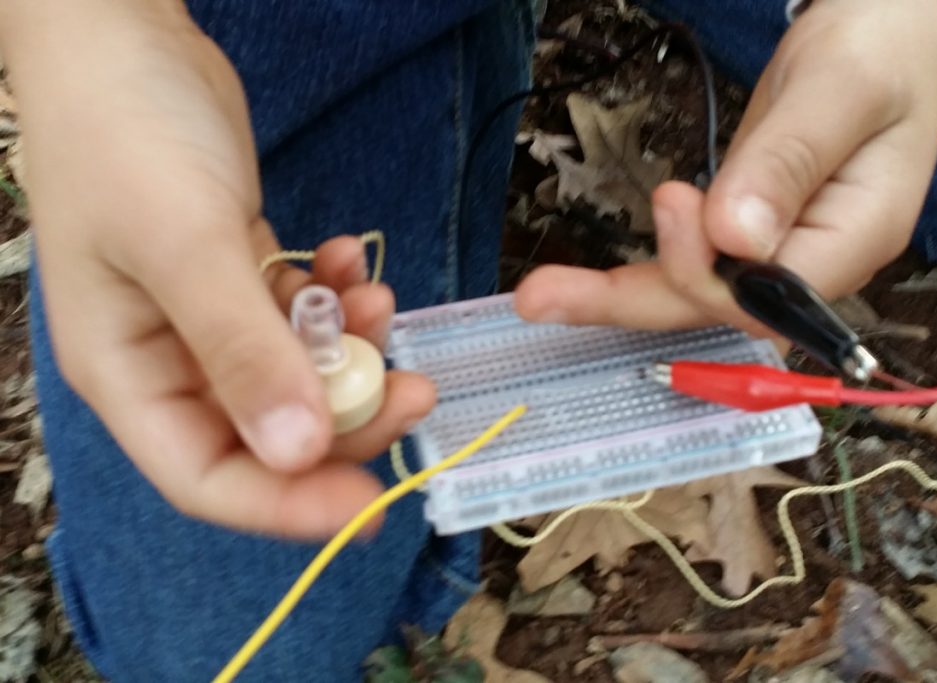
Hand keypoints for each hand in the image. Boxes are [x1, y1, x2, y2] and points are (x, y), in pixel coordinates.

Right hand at [3, 0, 433, 538]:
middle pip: (265, 434)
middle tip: (414, 388)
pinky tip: (350, 266)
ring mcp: (206, 319)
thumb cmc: (127, 138)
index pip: (207, 478)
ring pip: (294, 373)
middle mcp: (169, 360)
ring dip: (347, 351)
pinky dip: (333, 301)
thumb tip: (299, 454)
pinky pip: (300, 315)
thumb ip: (241, 350)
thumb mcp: (185, 245)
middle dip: (345, 418)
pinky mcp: (239, 277)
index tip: (374, 505)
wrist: (123, 40)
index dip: (288, 506)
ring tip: (382, 306)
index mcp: (128, 375)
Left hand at [515, 0, 936, 334]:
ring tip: (538, 296)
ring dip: (616, 295)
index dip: (708, 270)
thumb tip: (733, 238)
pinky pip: (692, 264)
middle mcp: (819, 262)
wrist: (889, 28)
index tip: (671, 202)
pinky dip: (639, 271)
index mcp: (859, 238)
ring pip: (694, 292)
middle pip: (717, 306)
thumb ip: (787, 163)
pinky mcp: (749, 233)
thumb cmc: (880, 46)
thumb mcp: (839, 90)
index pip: (770, 293)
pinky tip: (586, 284)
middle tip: (539, 296)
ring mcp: (782, 252)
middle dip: (628, 301)